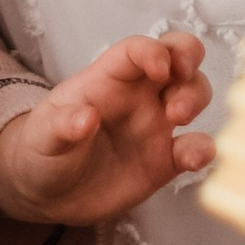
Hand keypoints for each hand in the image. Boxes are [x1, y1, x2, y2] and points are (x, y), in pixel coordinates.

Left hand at [0, 31, 213, 231]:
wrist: (45, 194)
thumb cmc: (41, 150)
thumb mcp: (42, 137)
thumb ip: (61, 127)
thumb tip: (85, 118)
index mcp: (107, 79)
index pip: (137, 49)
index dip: (153, 50)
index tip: (160, 68)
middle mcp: (138, 95)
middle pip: (177, 56)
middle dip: (189, 60)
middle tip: (179, 84)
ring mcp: (154, 126)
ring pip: (193, 93)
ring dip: (196, 98)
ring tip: (179, 120)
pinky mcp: (164, 160)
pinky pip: (193, 147)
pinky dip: (203, 149)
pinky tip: (193, 158)